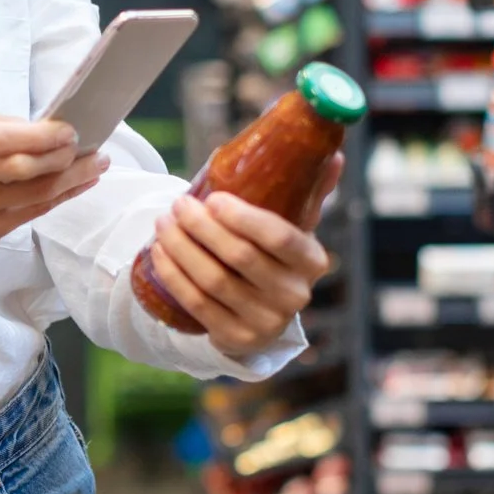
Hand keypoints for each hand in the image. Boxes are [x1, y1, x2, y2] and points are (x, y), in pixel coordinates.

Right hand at [0, 113, 109, 292]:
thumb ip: (1, 125)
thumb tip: (48, 129)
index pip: (13, 138)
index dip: (49, 137)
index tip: (73, 132)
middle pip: (29, 167)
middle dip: (69, 159)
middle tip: (96, 150)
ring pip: (36, 193)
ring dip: (73, 180)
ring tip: (98, 167)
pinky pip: (31, 214)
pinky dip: (59, 199)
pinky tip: (77, 187)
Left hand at [145, 154, 341, 358]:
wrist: (262, 314)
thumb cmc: (275, 257)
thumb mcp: (295, 228)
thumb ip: (310, 192)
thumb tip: (335, 154)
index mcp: (313, 261)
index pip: (279, 236)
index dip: (243, 218)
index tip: (213, 198)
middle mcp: (295, 295)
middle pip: (240, 257)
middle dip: (202, 227)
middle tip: (178, 205)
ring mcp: (266, 322)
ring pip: (214, 280)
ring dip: (181, 248)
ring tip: (163, 223)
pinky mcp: (237, 339)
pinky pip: (198, 304)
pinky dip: (174, 275)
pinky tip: (159, 253)